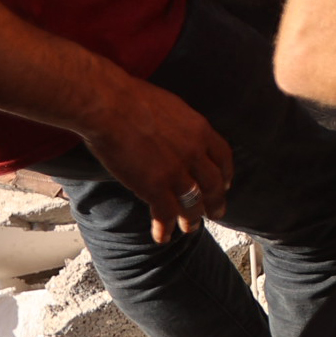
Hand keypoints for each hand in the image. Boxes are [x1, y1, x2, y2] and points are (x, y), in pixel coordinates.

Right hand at [80, 77, 231, 244]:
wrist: (109, 106)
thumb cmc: (133, 100)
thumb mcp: (173, 108)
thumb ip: (182, 127)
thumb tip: (179, 135)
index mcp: (201, 131)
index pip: (224, 157)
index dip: (226, 174)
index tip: (225, 185)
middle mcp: (194, 153)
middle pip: (213, 184)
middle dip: (216, 202)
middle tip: (216, 213)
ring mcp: (176, 171)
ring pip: (193, 203)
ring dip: (192, 219)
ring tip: (191, 228)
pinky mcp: (154, 186)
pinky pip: (166, 213)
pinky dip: (166, 227)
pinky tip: (163, 236)